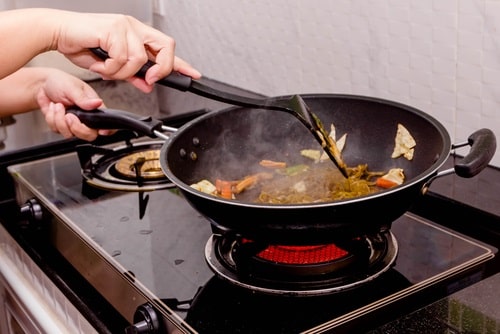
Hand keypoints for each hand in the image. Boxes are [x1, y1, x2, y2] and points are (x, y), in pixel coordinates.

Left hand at [36, 68, 111, 140]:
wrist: (43, 85)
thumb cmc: (61, 82)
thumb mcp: (73, 88)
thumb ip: (84, 99)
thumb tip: (98, 103)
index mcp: (94, 108)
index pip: (106, 123)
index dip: (107, 130)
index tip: (101, 131)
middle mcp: (86, 118)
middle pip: (89, 135)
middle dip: (76, 127)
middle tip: (69, 115)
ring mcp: (74, 124)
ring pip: (70, 134)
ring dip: (59, 119)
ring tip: (58, 105)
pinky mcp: (62, 126)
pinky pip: (57, 130)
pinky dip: (51, 118)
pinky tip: (53, 108)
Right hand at [53, 11, 200, 92]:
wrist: (58, 32)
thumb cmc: (81, 44)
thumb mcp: (111, 66)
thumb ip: (132, 75)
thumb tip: (147, 84)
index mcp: (136, 34)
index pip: (165, 49)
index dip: (181, 64)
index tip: (193, 74)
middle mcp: (134, 27)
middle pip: (165, 47)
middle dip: (161, 68)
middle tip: (148, 79)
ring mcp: (125, 26)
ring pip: (139, 60)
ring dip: (122, 72)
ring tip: (107, 68)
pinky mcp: (114, 28)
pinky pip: (122, 59)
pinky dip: (110, 68)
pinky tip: (101, 63)